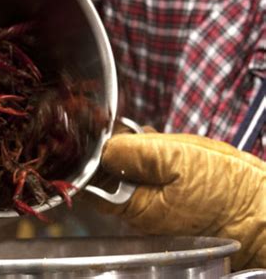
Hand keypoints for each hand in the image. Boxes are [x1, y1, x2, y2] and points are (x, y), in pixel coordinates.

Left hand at [96, 131, 264, 269]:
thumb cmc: (226, 190)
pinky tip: (163, 145)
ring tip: (151, 136)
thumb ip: (134, 153)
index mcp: (133, 205)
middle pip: (108, 172)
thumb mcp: (175, 160)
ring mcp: (153, 203)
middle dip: (117, 146)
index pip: (92, 180)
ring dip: (136, 147)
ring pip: (129, 168)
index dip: (93, 152)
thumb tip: (103, 146)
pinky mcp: (167, 195)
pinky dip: (151, 154)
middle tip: (134, 131)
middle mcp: (138, 209)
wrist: (261, 210)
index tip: (100, 132)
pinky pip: (148, 171)